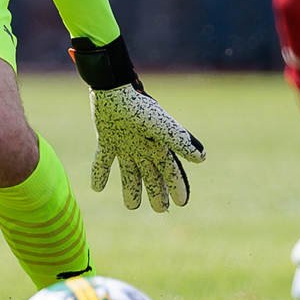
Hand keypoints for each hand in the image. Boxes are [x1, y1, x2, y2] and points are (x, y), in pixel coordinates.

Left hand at [70, 37, 205, 211]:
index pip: (171, 171)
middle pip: (152, 175)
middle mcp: (143, 147)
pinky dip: (100, 173)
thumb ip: (181, 141)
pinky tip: (97, 188)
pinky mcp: (107, 140)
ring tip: (131, 206)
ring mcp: (125, 144)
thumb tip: (202, 158)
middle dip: (157, 192)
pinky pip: (103, 161)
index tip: (182, 203)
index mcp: (158, 145)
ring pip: (130, 172)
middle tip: (160, 209)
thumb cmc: (140, 108)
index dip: (177, 187)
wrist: (113, 90)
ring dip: (131, 189)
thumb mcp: (162, 127)